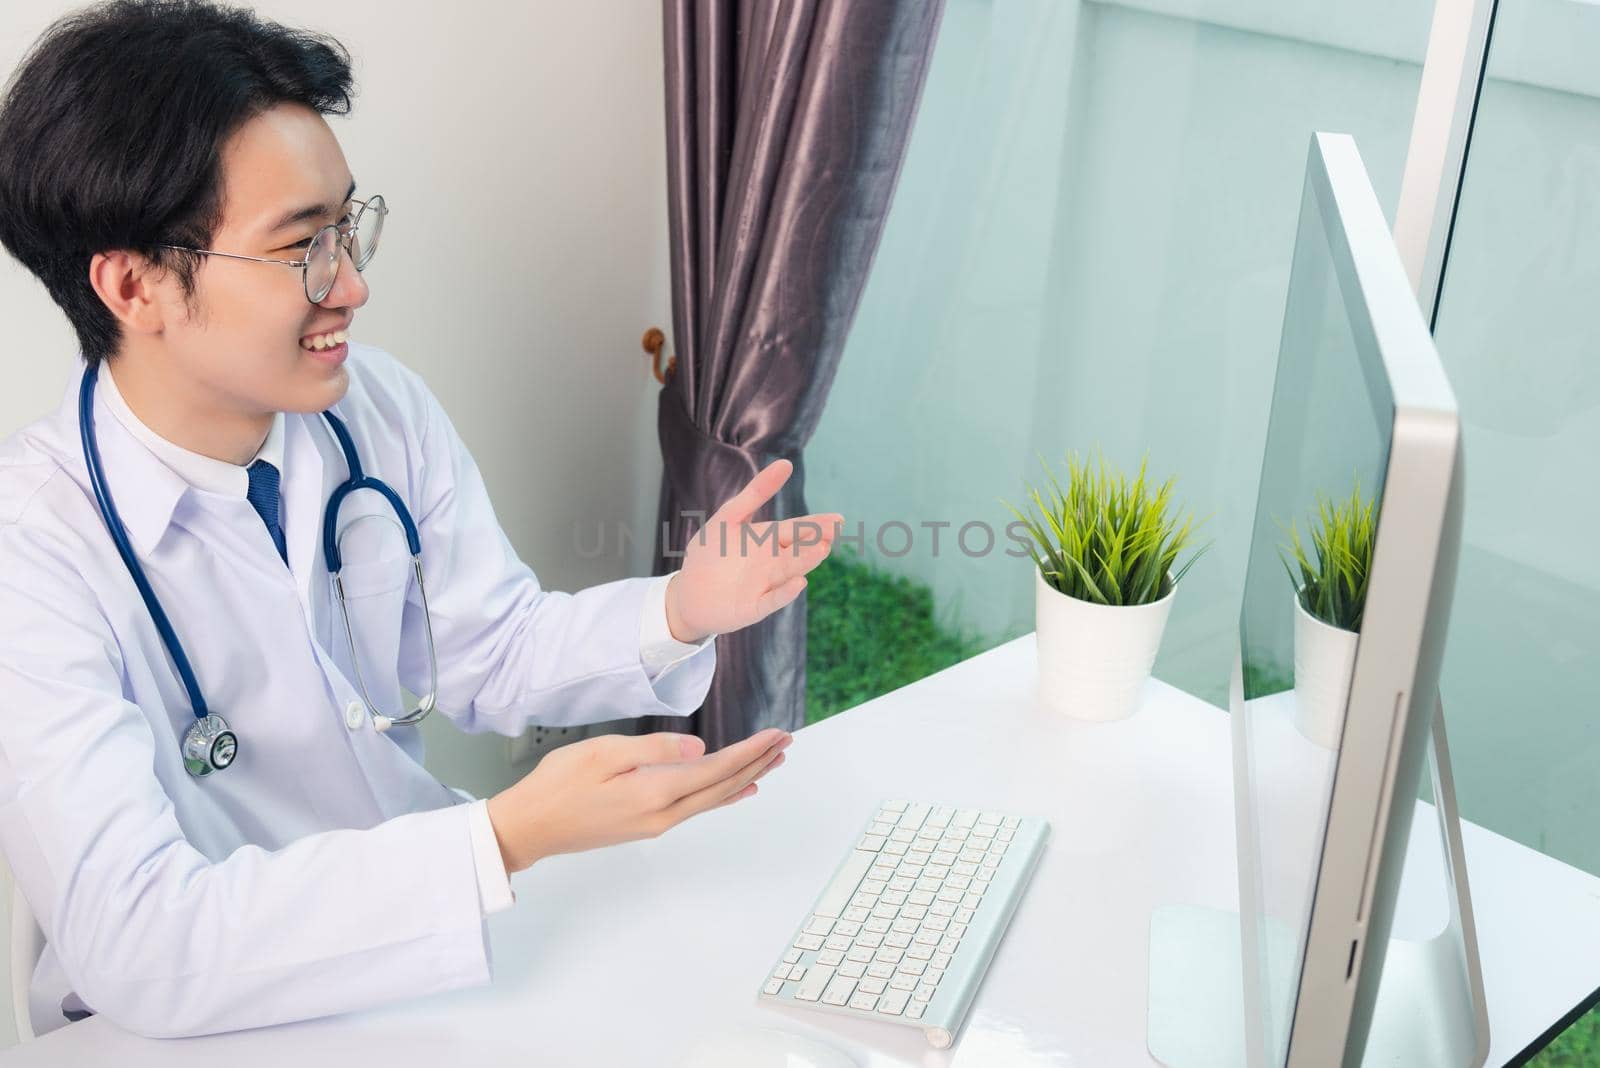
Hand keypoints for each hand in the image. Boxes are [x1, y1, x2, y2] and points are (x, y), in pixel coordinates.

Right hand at [485, 728, 790, 873]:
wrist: (529, 827)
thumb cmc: (558, 785)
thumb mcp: (603, 753)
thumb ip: (655, 749)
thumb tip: (700, 748)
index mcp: (655, 792)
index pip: (717, 769)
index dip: (751, 752)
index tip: (776, 735)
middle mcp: (663, 814)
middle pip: (724, 787)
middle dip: (758, 763)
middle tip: (787, 743)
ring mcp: (655, 823)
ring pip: (714, 798)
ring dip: (746, 777)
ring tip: (773, 762)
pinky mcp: (646, 824)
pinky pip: (697, 807)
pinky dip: (723, 793)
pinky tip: (737, 791)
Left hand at [665, 459, 841, 642]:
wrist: (688, 594)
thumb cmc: (710, 552)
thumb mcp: (729, 516)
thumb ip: (756, 492)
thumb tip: (787, 463)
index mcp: (768, 541)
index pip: (796, 530)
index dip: (817, 525)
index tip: (838, 519)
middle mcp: (772, 563)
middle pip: (798, 550)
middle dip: (815, 541)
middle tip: (834, 533)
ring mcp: (766, 585)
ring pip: (790, 571)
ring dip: (806, 561)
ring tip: (822, 549)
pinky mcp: (755, 607)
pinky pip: (773, 599)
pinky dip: (785, 592)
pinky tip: (799, 583)